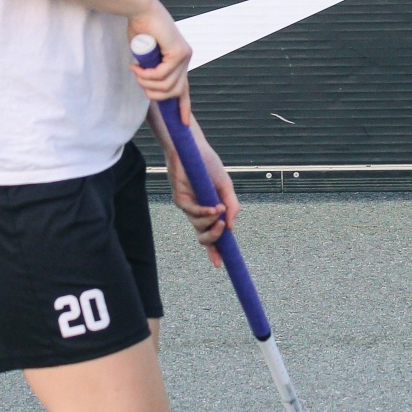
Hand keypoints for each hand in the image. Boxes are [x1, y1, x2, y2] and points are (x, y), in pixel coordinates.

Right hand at [128, 0, 192, 112]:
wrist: (141, 10)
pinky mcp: (179, 52)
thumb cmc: (140, 29)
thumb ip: (150, 70)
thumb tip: (149, 85)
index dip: (184, 107)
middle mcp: (185, 59)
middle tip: (139, 80)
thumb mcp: (146, 56)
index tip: (184, 123)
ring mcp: (184, 55)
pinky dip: (148, 75)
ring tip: (136, 72)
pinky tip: (137, 67)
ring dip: (148, 83)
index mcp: (179, 61)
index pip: (184, 90)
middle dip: (153, 93)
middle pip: (174, 92)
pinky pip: (163, 75)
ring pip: (168, 85)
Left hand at [156, 107, 238, 265]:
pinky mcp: (179, 198)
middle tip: (222, 230)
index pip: (212, 236)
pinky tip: (213, 208)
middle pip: (203, 238)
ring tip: (219, 209)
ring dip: (211, 222)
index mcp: (209, 211)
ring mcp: (188, 206)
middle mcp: (197, 212)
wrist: (194, 148)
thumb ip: (232, 206)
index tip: (221, 264)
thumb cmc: (208, 165)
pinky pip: (192, 212)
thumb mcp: (226, 187)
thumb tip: (231, 227)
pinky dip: (204, 212)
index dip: (216, 251)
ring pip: (198, 226)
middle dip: (213, 240)